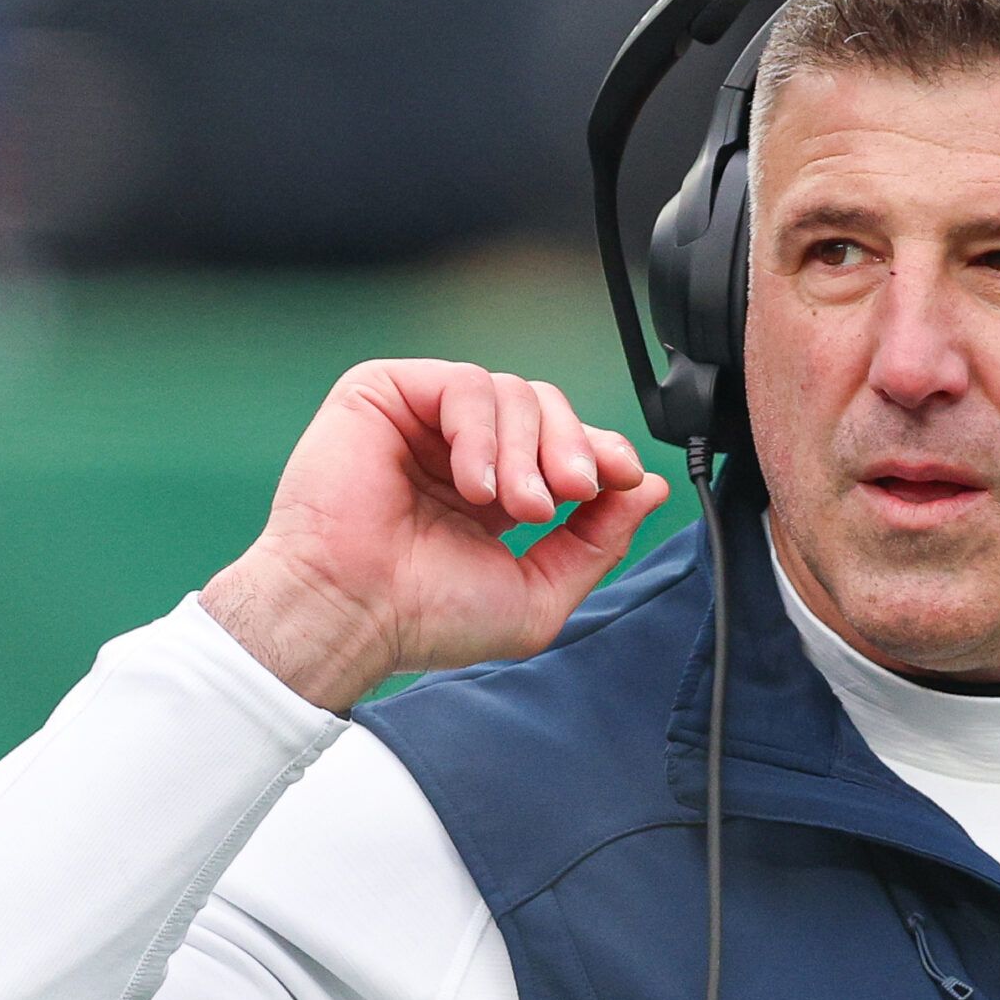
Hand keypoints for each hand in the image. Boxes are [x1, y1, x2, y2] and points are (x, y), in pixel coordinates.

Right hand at [201, 359, 670, 710]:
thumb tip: (647, 487)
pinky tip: (471, 484)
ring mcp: (422, 420)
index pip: (563, 444)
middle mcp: (459, 451)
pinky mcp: (384, 394)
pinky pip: (463, 384)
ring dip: (528, 450)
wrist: (352, 613)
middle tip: (567, 495)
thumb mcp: (538, 592)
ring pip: (513, 392)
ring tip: (512, 508)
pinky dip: (482, 431)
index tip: (620, 478)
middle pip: (547, 407)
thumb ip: (598, 541)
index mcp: (493, 492)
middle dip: (572, 449)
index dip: (601, 451)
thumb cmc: (424, 616)